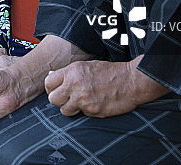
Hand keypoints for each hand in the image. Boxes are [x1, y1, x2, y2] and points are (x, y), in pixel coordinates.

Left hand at [44, 56, 168, 116]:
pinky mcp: (92, 111)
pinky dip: (86, 111)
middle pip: (53, 99)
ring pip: (64, 110)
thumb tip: (51, 75)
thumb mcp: (86, 66)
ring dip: (71, 108)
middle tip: (67, 98)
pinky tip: (95, 103)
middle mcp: (75, 85)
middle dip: (59, 100)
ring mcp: (83, 99)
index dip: (51, 88)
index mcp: (72, 71)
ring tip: (82, 101)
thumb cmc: (109, 72)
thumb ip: (68, 73)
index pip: (48, 82)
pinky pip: (81, 114)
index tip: (57, 90)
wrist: (131, 81)